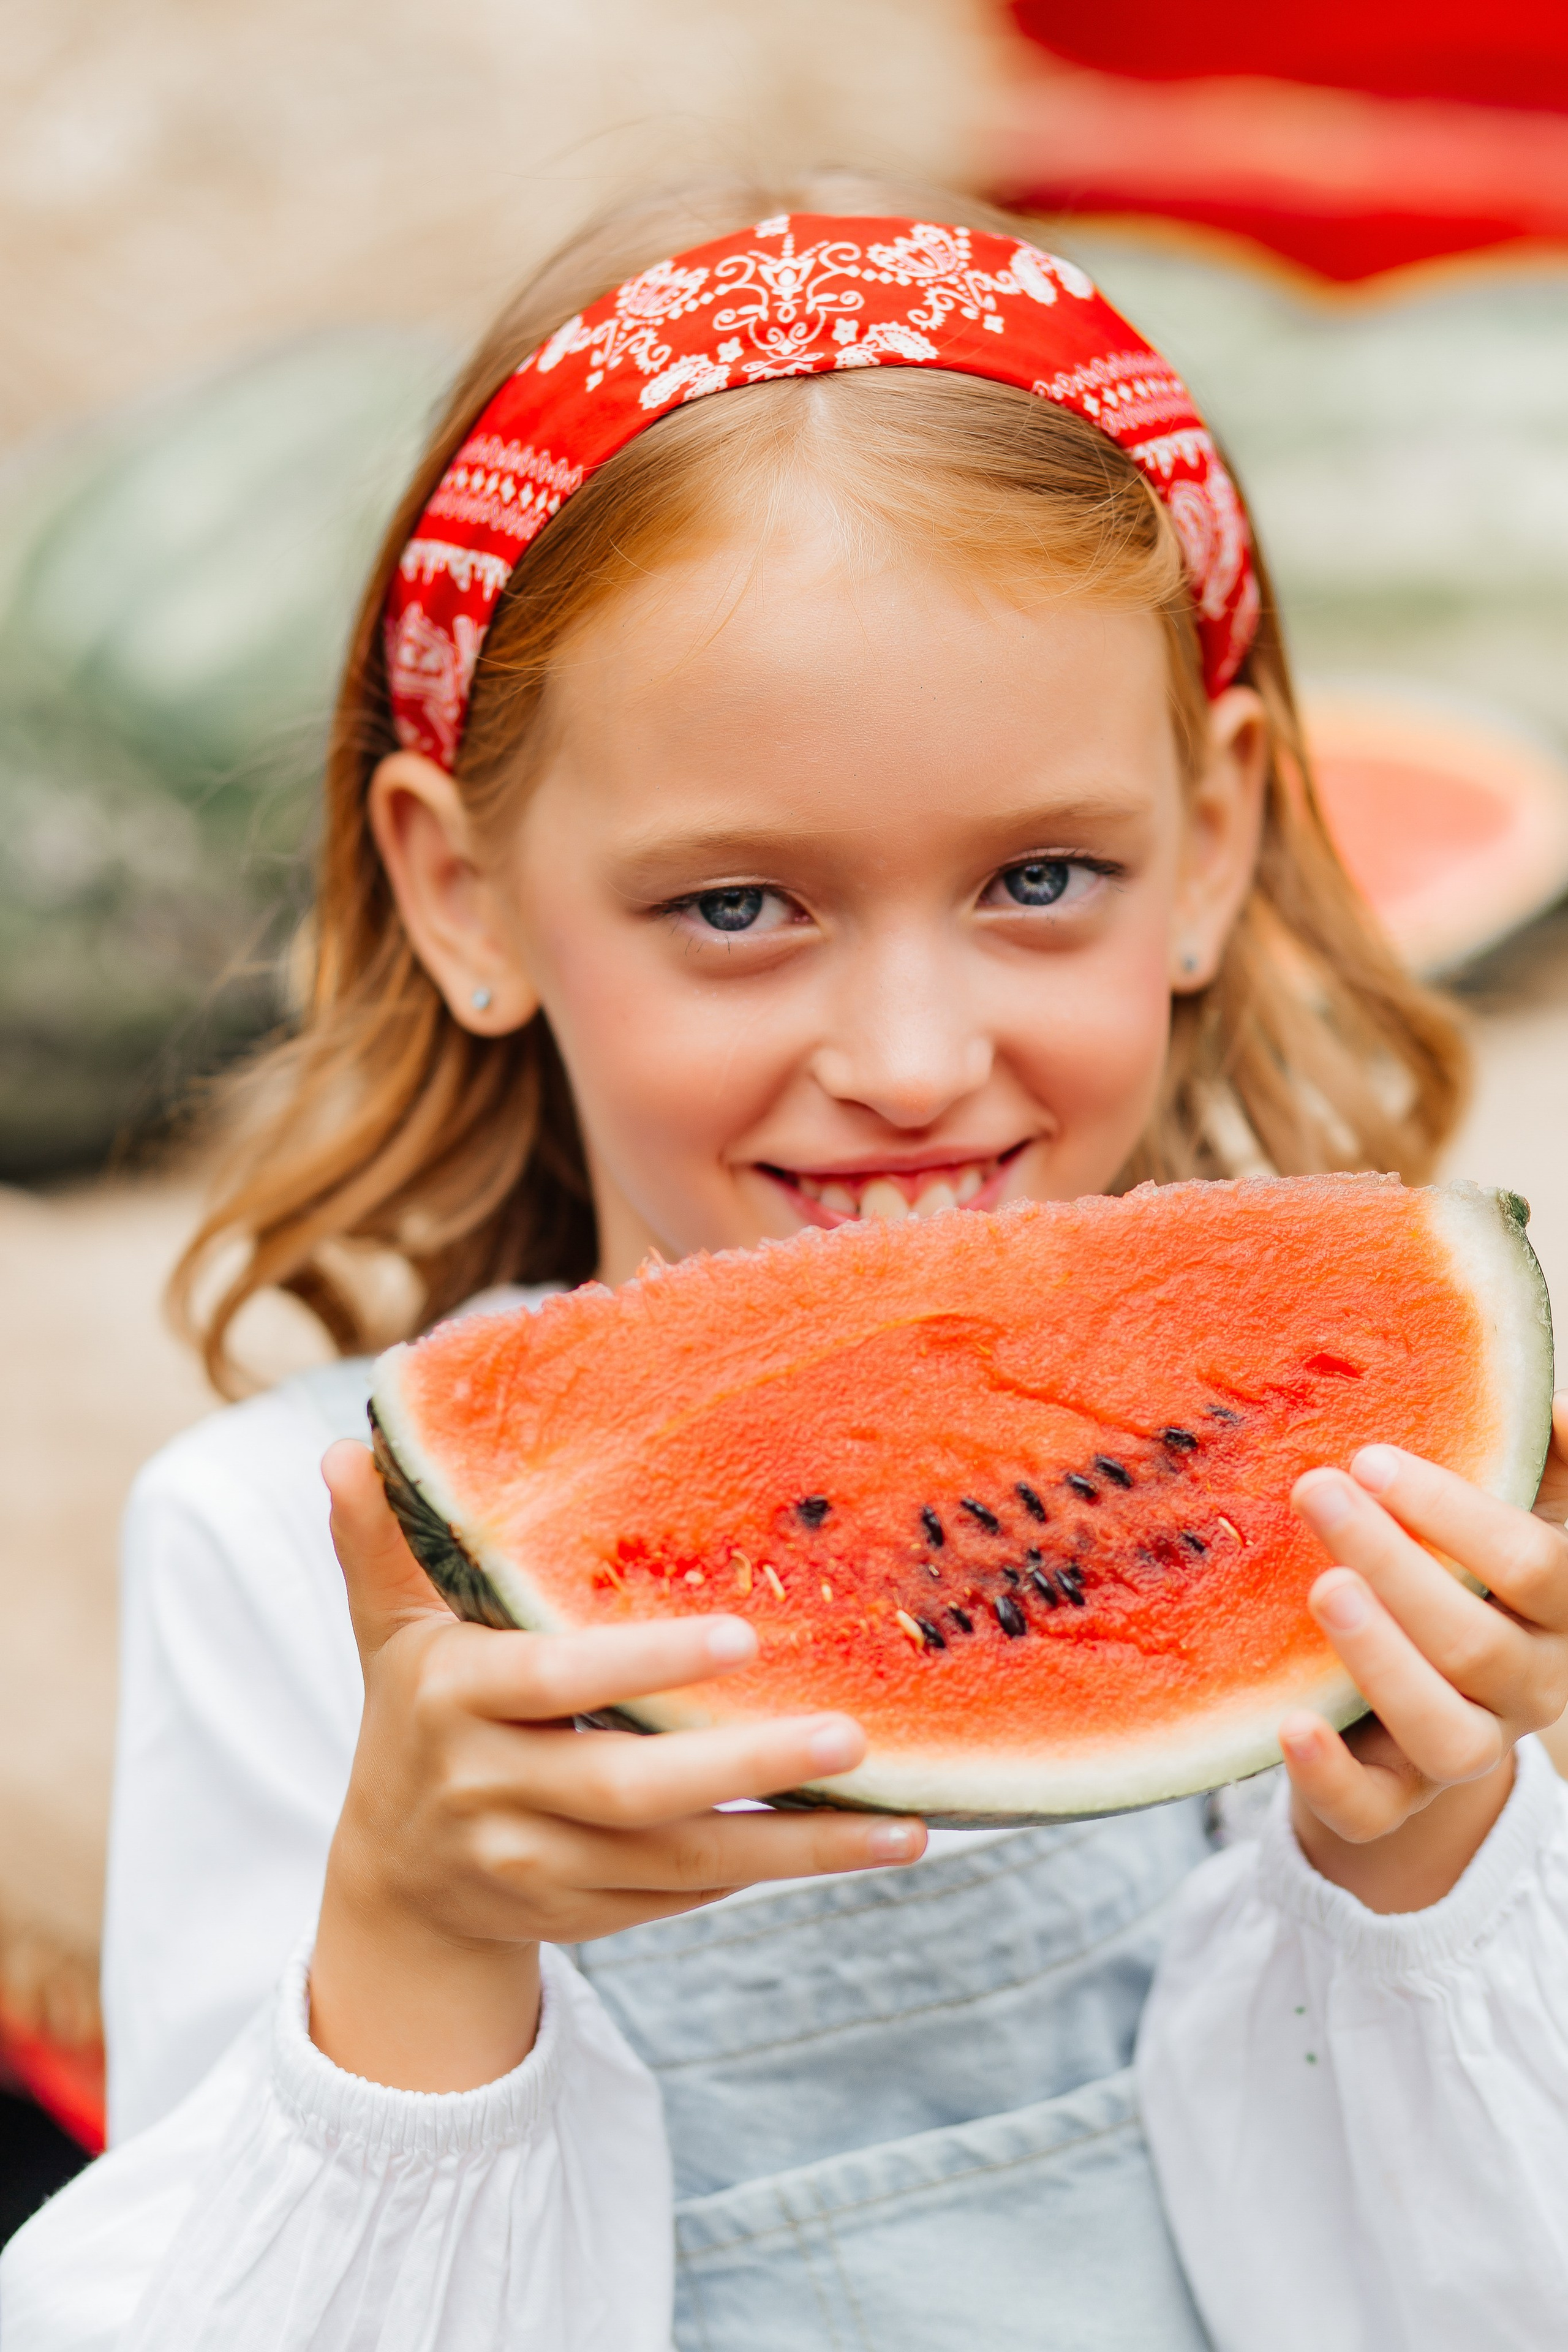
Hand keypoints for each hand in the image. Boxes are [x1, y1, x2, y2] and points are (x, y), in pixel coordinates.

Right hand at [309, 1442, 924, 2091]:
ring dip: (793, 1846)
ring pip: (678, 1865)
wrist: (394, 1886)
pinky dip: (765, 1873)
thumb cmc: (418, 1714)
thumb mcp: (389, 1627)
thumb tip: (346, 1444)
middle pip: (628, 1789)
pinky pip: (684, 1899)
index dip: (640, 1665)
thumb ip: (380, 1542)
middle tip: (851, 1734)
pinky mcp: (583, 1919)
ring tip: (902, 1823)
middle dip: (744, 1766)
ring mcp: (537, 1867)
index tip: (739, 1636)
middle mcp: (492, 1790)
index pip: (553, 1680)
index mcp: (453, 1697)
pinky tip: (854, 1843)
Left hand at [1281, 1395, 1567, 1911]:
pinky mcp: (1397, 1803)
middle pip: (1477, 1642)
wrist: (1423, 1698)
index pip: (1535, 1567)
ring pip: (1446, 1733)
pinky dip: (1330, 1774)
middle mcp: (1528, 1689)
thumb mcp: (1512, 1515)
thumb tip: (1557, 1406)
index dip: (1457, 1514)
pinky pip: (1373, 1810)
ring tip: (1323, 1589)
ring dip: (1383, 1661)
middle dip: (1396, 1563)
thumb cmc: (1467, 1574)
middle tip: (1318, 1491)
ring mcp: (1468, 1752)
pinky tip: (1288, 1724)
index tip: (1371, 1457)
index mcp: (1560, 1614)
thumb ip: (1537, 1462)